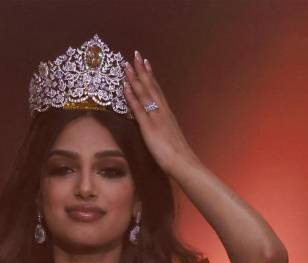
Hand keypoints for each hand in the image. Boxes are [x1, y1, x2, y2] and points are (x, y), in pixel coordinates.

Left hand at [121, 50, 197, 174]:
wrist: (182, 163)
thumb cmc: (178, 155)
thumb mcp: (171, 137)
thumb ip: (165, 129)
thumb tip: (160, 127)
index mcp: (167, 113)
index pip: (158, 90)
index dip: (151, 76)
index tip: (145, 62)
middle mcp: (162, 111)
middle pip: (151, 87)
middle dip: (142, 70)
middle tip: (135, 54)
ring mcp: (155, 118)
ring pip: (144, 93)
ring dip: (135, 78)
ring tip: (126, 65)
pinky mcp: (148, 127)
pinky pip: (138, 108)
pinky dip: (131, 96)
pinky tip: (124, 86)